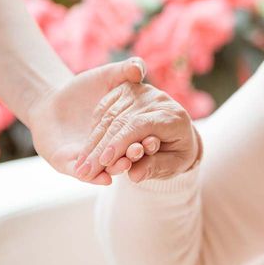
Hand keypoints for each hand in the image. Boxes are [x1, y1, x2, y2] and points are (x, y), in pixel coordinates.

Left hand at [27, 58, 145, 184]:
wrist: (49, 101)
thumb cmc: (84, 88)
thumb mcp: (107, 76)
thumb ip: (125, 71)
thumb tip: (139, 68)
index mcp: (125, 130)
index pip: (137, 136)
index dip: (146, 139)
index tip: (154, 140)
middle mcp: (111, 148)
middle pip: (124, 154)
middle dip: (131, 154)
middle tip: (139, 152)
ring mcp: (90, 158)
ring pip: (106, 167)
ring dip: (117, 168)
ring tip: (123, 167)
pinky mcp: (66, 164)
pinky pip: (82, 175)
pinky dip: (94, 179)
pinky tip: (103, 180)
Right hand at [75, 82, 200, 182]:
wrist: (181, 133)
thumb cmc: (179, 152)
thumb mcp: (175, 165)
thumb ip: (155, 168)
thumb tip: (134, 175)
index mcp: (174, 118)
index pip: (140, 126)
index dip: (120, 143)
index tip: (104, 162)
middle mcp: (158, 100)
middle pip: (122, 121)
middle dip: (101, 147)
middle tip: (85, 171)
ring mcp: (142, 92)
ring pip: (110, 115)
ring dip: (93, 140)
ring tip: (82, 165)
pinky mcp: (127, 89)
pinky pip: (105, 108)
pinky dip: (94, 128)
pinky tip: (87, 149)